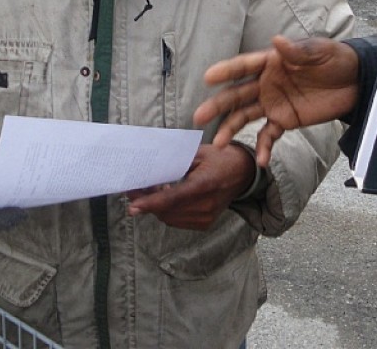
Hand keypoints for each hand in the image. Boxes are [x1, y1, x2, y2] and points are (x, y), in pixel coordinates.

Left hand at [126, 145, 254, 228]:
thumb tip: (150, 167)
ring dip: (156, 207)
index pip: (173, 198)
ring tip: (149, 191)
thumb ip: (175, 161)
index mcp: (205, 184)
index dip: (151, 203)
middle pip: (168, 211)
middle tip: (133, 190)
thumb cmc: (220, 158)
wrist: (243, 173)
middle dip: (147, 202)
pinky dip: (167, 211)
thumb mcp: (199, 153)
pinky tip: (165, 197)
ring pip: (170, 218)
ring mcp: (207, 217)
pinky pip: (177, 221)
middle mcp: (206, 205)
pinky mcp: (205, 223)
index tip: (133, 206)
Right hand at [196, 36, 359, 165]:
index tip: (208, 78)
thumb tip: (277, 41)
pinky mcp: (285, 120)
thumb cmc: (336, 59)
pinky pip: (270, 134)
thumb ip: (298, 51)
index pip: (244, 66)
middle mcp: (267, 83)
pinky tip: (260, 160)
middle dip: (218, 106)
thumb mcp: (320, 52)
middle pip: (237, 94)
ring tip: (217, 143)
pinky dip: (264, 147)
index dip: (227, 71)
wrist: (356, 82)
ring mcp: (274, 103)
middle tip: (199, 117)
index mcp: (271, 62)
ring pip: (246, 116)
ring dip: (231, 128)